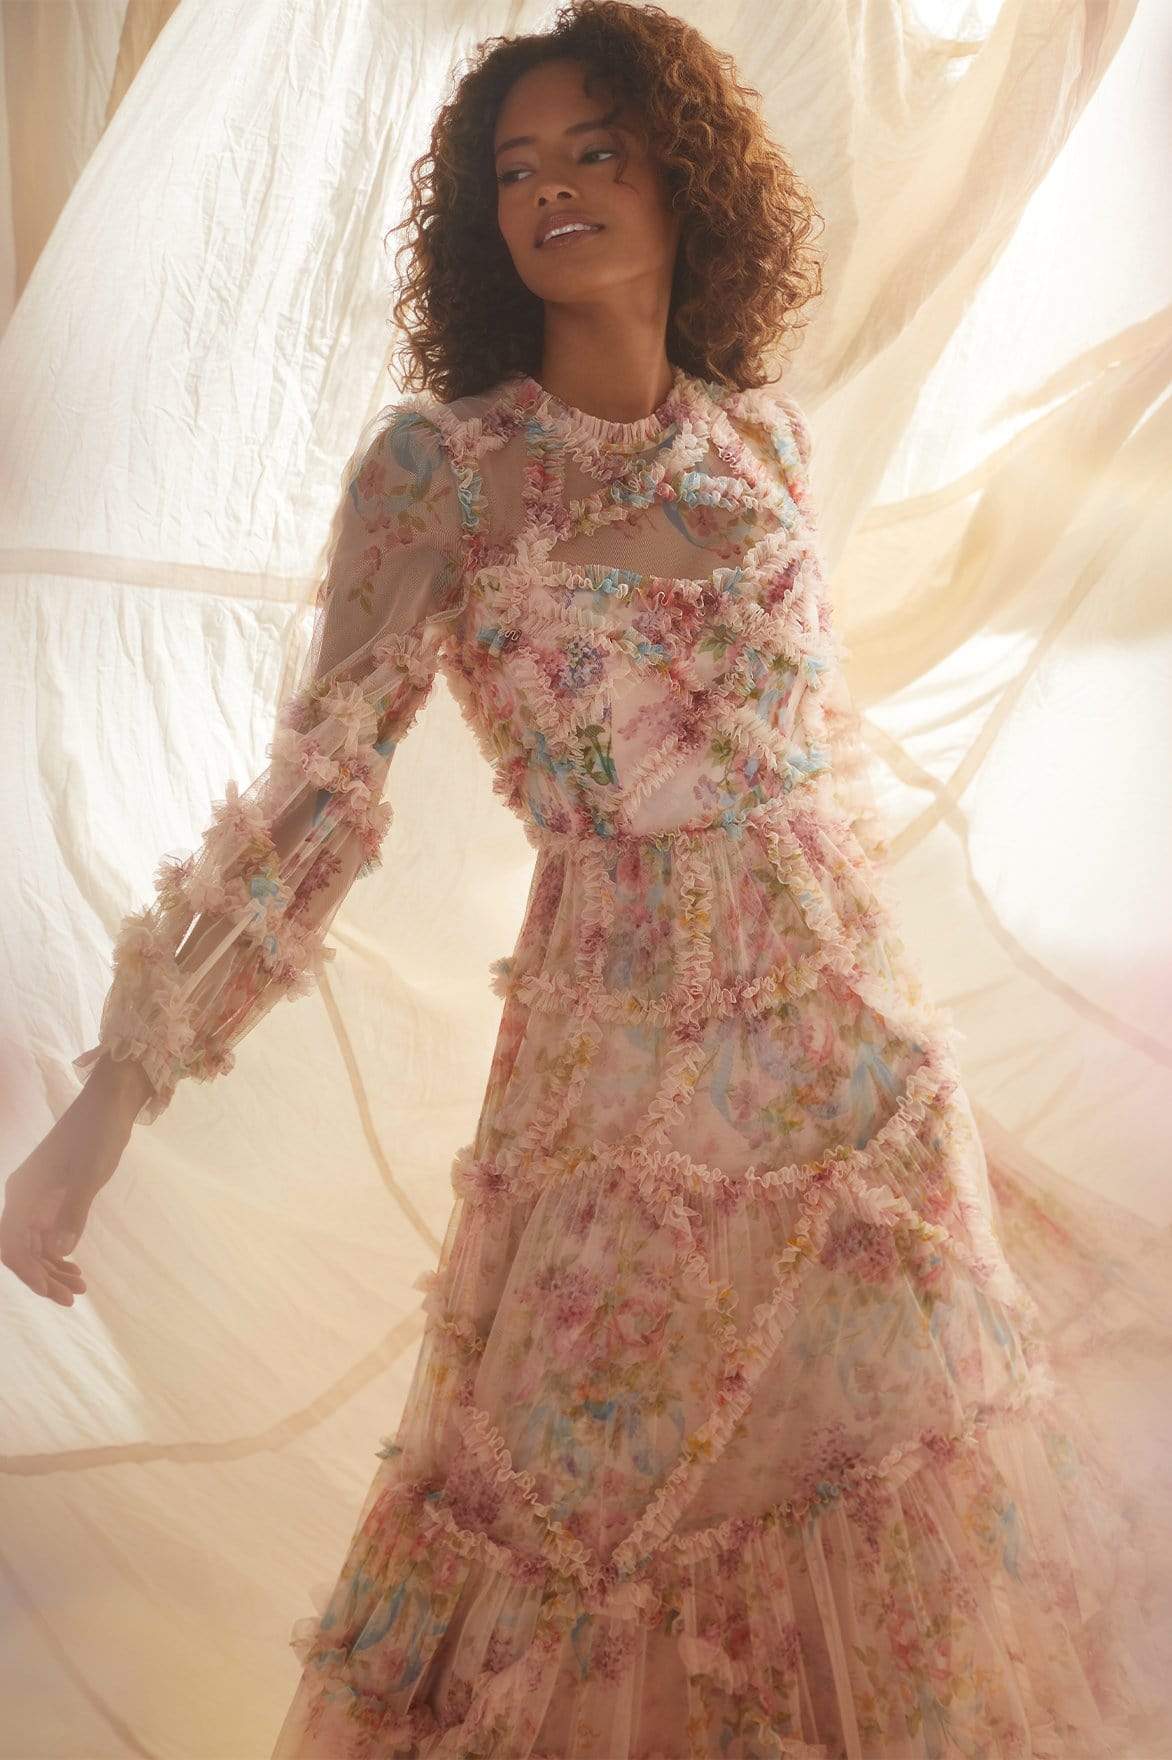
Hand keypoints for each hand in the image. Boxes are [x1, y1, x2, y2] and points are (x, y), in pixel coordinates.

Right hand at [1, 1055, 150, 1305]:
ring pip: (33, 1242)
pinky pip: (44, 1230)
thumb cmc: (98, 1135)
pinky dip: (56, 1250)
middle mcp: (23, 1196)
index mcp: (24, 1193)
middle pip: (21, 1249)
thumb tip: (56, 1252)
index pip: (14, 1246)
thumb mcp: (89, 1176)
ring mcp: (37, 1195)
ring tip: (80, 1286)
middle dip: (43, 1276)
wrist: (110, 1102)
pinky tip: (73, 1263)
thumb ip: (72, 1213)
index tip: (58, 1294)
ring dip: (51, 1267)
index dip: (32, 1274)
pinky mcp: (52, 1193)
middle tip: (74, 1297)